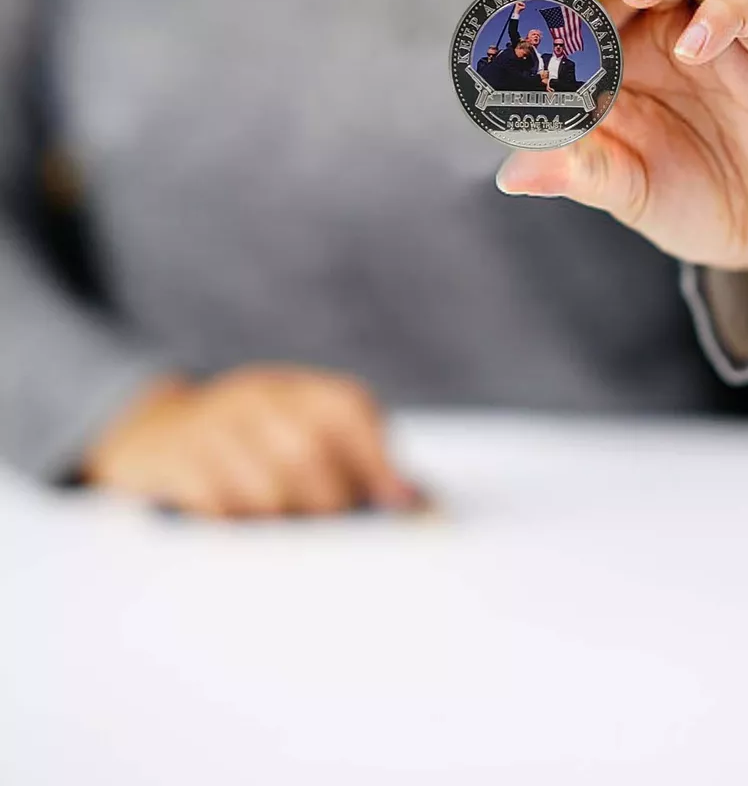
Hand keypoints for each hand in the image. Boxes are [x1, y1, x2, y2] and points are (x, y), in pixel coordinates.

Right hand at [83, 366, 420, 518]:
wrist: (155, 431)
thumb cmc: (251, 446)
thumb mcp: (300, 434)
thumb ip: (361, 464)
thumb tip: (417, 506)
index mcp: (296, 389)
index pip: (347, 409)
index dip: (378, 460)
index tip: (399, 504)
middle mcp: (256, 396)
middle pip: (307, 453)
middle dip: (330, 503)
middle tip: (332, 527)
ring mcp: (212, 426)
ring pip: (265, 490)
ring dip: (284, 524)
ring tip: (287, 533)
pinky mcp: (175, 461)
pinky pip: (218, 508)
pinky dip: (240, 529)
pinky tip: (245, 531)